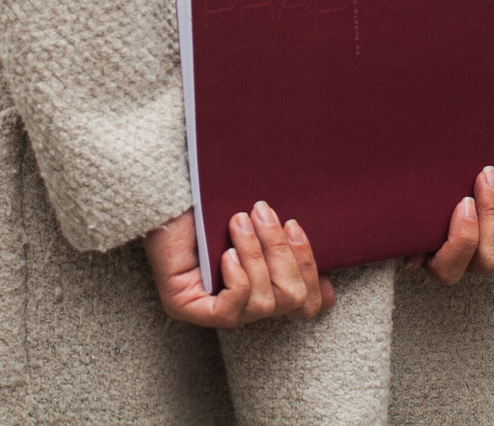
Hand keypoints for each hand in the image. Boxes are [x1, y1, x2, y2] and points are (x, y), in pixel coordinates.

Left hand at [144, 202, 335, 326]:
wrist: (163, 182)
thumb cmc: (209, 197)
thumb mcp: (260, 222)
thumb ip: (288, 245)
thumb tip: (329, 288)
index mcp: (261, 285)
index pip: (305, 305)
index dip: (313, 274)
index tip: (298, 229)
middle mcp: (239, 305)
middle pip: (292, 302)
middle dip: (285, 254)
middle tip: (264, 213)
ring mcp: (212, 311)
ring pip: (266, 303)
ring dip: (257, 255)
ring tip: (239, 221)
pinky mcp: (186, 309)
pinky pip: (232, 310)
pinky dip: (237, 277)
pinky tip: (224, 252)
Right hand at [414, 167, 493, 282]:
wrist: (469, 190)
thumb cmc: (437, 202)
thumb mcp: (419, 213)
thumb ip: (412, 231)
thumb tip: (410, 262)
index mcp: (443, 265)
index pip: (451, 268)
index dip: (463, 237)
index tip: (464, 201)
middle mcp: (475, 269)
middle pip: (491, 258)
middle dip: (493, 213)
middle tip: (487, 175)